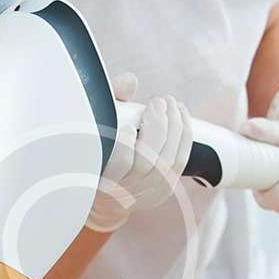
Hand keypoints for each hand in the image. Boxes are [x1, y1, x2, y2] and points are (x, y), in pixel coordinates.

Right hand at [87, 72, 193, 232]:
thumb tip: (129, 81)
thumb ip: (108, 102)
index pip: (117, 165)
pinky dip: (185, 135)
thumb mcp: (93, 129)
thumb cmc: (97, 154)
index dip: (126, 146)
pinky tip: (181, 114)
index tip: (128, 127)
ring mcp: (146, 192)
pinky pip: (181, 161)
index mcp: (100, 177)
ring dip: (175, 126)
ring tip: (171, 103)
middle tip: (157, 102)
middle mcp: (124, 190)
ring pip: (169, 160)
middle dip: (157, 126)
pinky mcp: (164, 190)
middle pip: (148, 161)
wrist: (105, 198)